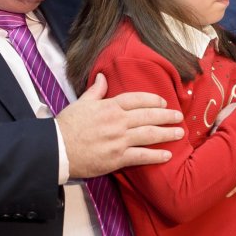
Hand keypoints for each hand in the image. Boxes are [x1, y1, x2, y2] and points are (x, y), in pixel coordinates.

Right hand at [58, 74, 185, 178]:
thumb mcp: (81, 103)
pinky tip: (168, 154)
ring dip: (167, 133)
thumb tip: (102, 76)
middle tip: (178, 116)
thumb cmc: (66, 126)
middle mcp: (117, 122)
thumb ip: (95, 91)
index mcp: (109, 107)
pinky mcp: (117, 158)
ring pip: (149, 134)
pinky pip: (141, 156)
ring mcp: (119, 140)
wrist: (56, 150)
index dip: (153, 99)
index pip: (137, 99)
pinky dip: (156, 155)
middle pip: (148, 115)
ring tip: (179, 132)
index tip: (163, 101)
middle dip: (166, 115)